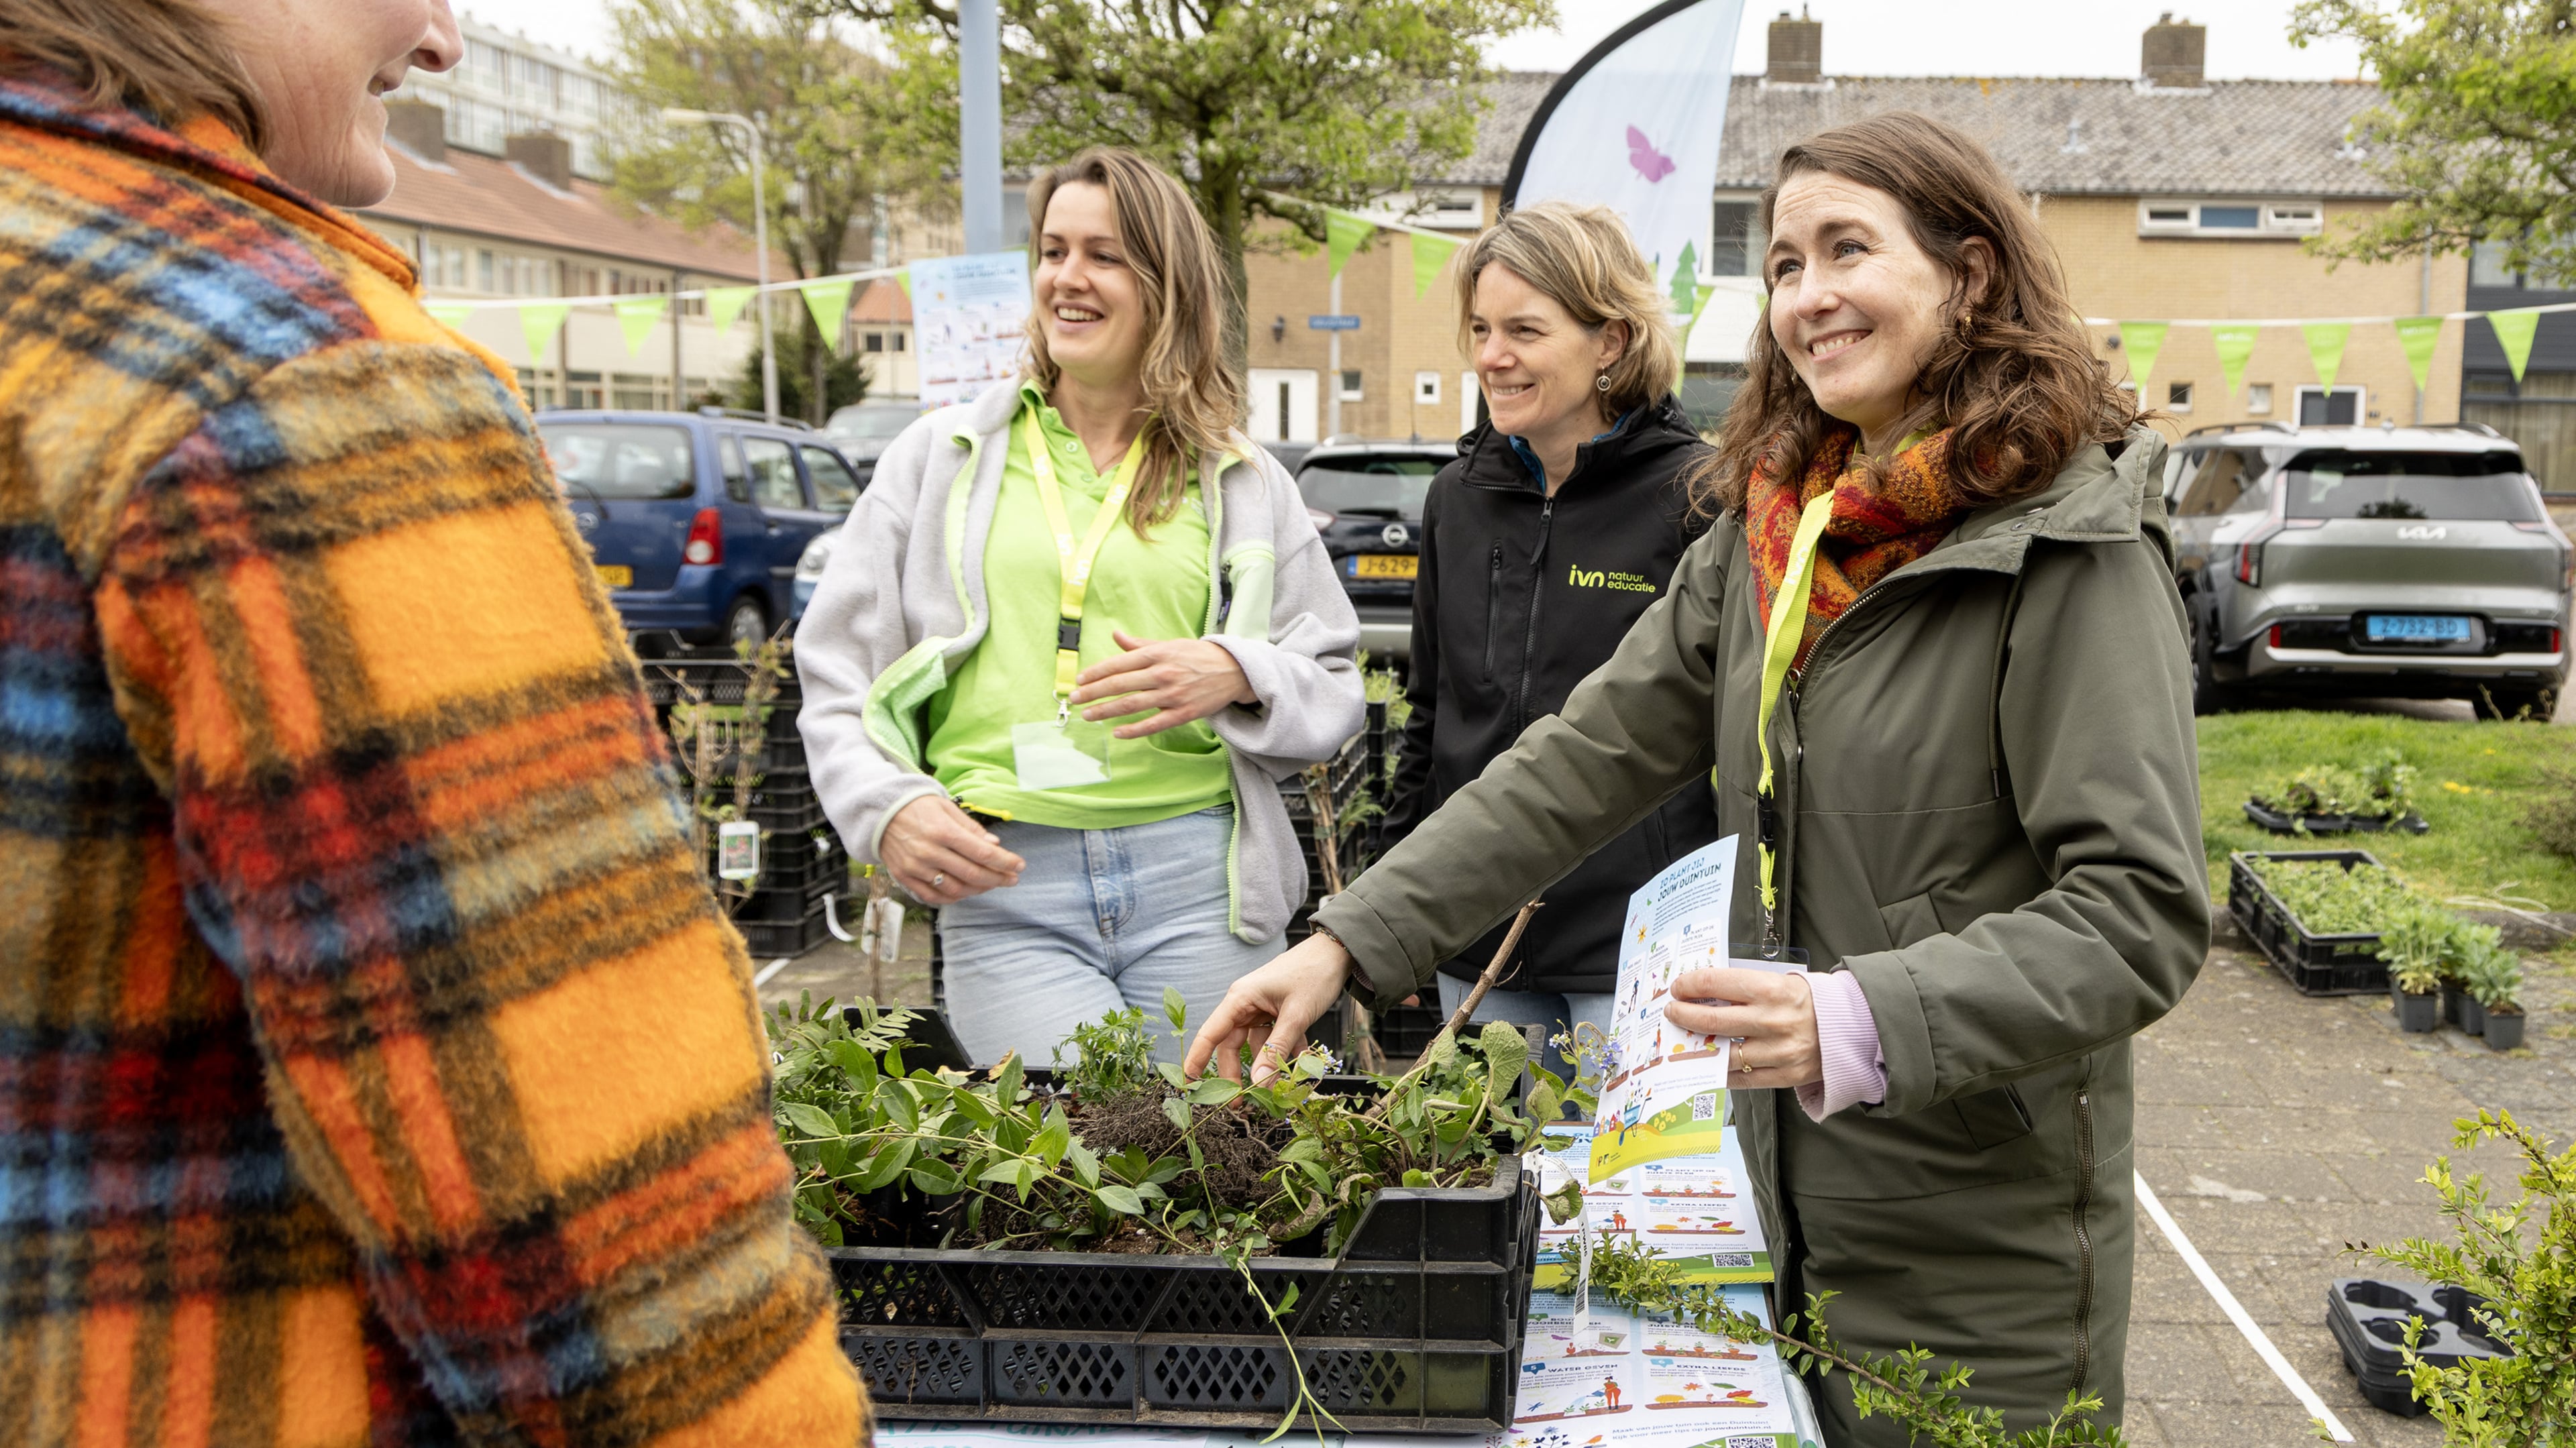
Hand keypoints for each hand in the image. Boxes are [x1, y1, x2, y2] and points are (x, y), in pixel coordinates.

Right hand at [879, 794, 1023, 905]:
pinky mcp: (904, 877)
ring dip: (978, 889)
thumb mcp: (946, 808)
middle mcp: (929, 851)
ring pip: (955, 888)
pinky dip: (953, 897)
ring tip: (991, 884)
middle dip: (997, 878)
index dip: (1004, 862)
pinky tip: (967, 891)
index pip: (982, 853)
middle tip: (1012, 879)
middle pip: (972, 873)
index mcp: (943, 831)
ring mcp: (916, 867)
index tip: (1019, 866)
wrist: (880, 812)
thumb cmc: (917, 806)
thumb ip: (970, 828)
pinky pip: (933, 896)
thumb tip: (994, 844)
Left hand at [1069, 629, 1255, 738]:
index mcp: (1158, 654)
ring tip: (1089, 715)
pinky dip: (1134, 730)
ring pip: (1133, 704)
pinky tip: (1117, 732)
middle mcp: (1163, 673)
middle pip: (1120, 684)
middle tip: (1075, 699)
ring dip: (1107, 711)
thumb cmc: (1197, 656)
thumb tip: (1116, 635)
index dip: (1096, 673)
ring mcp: (1173, 694)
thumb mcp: (1169, 644)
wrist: (1234, 670)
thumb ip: (1140, 644)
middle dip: (1094, 693)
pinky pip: (1154, 724)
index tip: (1080, 680)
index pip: (1119, 663)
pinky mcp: (1184, 713)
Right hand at [1185, 932, 1353, 1081]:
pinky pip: (1274, 1039)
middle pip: (1232, 1045)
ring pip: (1255, 1046)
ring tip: (1278, 1089)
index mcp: (1240, 999)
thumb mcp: (1295, 1016)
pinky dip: (1285, 1053)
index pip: (1210, 1033)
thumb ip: (1277, 1049)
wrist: (1337, 952)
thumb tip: (1259, 1082)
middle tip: (1241, 1103)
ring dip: (1266, 1066)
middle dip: (1236, 1074)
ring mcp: (1261, 1009)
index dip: (1196, 1059)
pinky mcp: (1277, 1013)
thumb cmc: (1313, 974)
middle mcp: (1246, 1004)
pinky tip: (1301, 1065)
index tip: (1188, 1084)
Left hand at [1662, 967, 1822, 1089]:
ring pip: (1723, 1055)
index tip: (1678, 988)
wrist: (1852, 1027)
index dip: (1689, 985)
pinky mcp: (1785, 1076)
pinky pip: (1742, 1079)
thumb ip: (1746, 988)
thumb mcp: (1780, 981)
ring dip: (1698, 1048)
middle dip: (1683, 1015)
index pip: (1715, 984)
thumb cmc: (1809, 1000)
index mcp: (1771, 990)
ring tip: (1686, 1040)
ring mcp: (1779, 1052)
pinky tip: (1710, 1064)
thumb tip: (1703, 993)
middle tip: (1672, 1011)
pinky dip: (1721, 1072)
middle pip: (1711, 1021)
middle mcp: (1773, 1021)